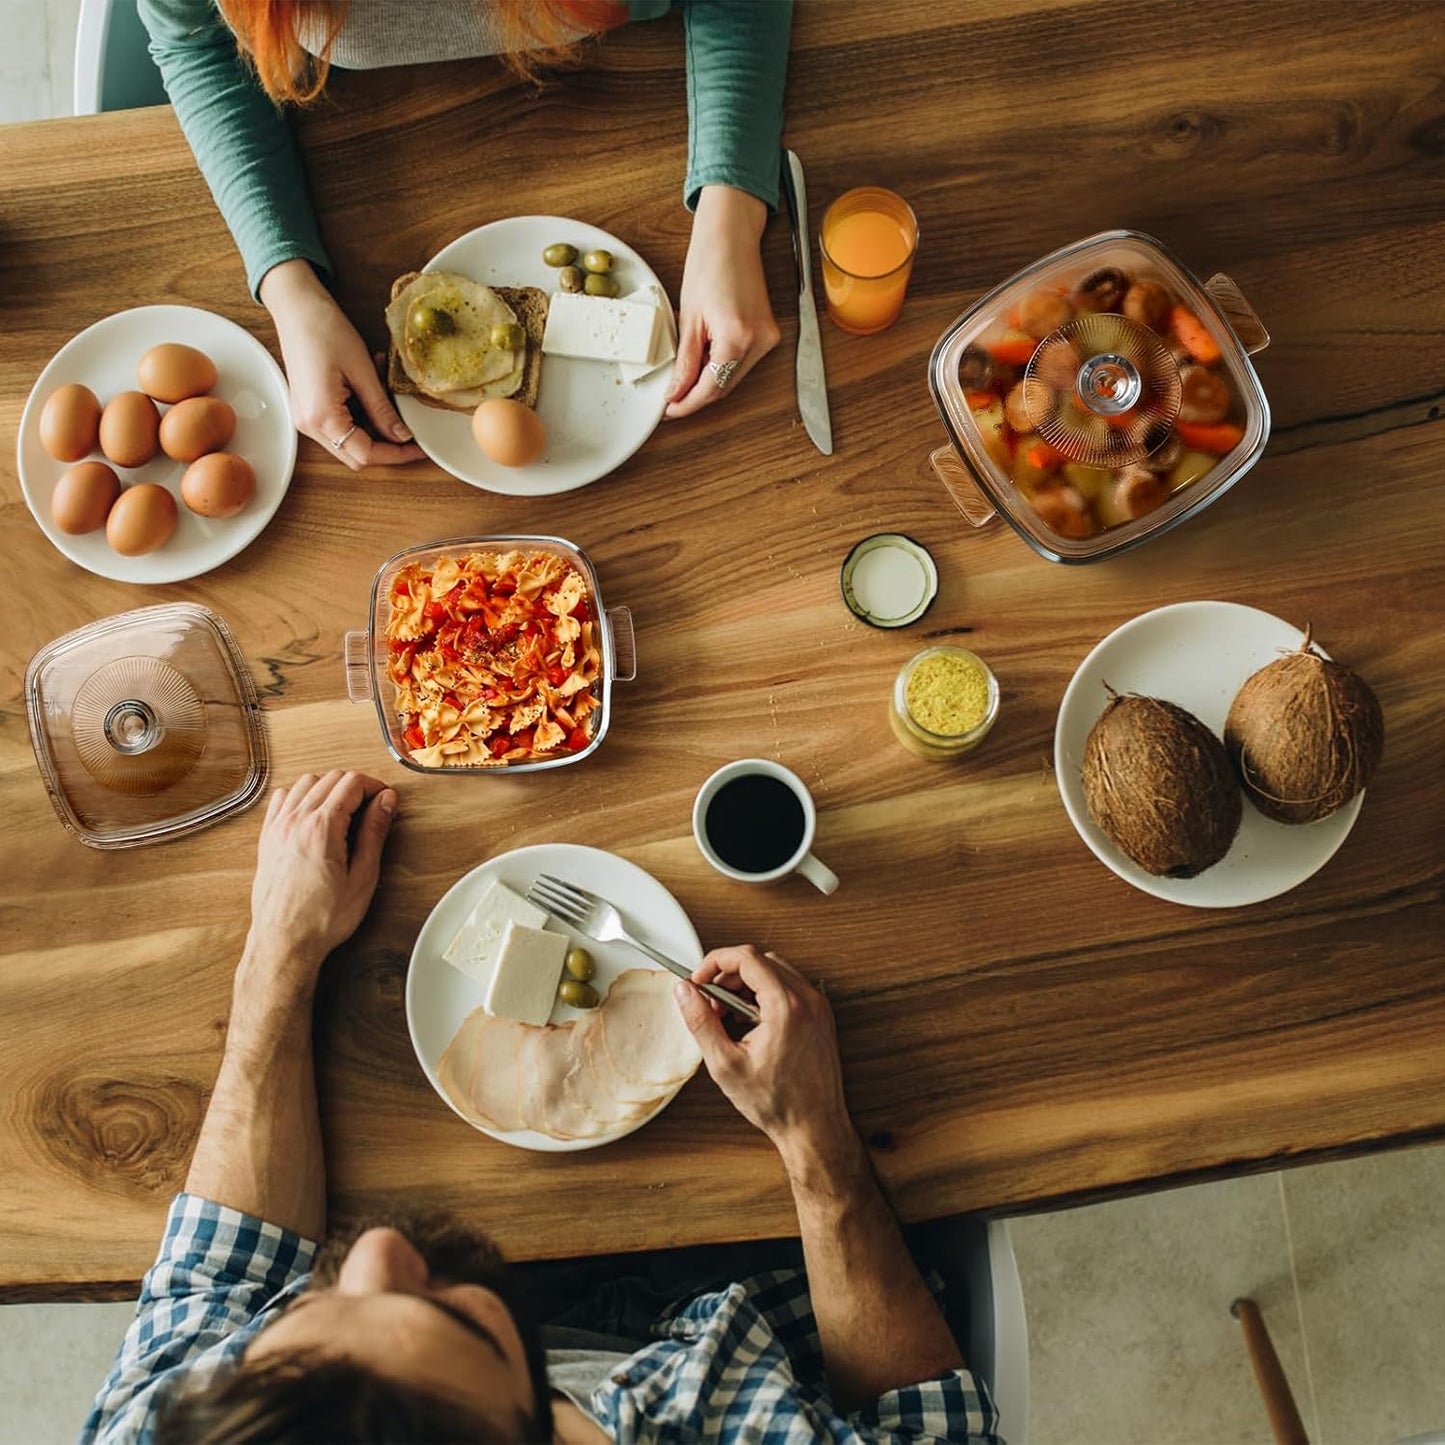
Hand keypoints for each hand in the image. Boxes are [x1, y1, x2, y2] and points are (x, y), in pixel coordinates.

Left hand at [244, 771, 396, 1000]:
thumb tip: (385, 801)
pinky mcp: (267, 838)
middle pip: (329, 778)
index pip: (351, 782)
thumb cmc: (323, 918)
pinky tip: (313, 814)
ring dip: (328, 787)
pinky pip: (281, 799)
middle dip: (355, 785)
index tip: (384, 799)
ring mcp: (277, 828)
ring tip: (344, 810)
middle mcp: (295, 820)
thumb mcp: (363, 876)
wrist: (284, 941)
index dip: (374, 786)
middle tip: (371, 806)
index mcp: (322, 827)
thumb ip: (375, 832)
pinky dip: (300, 796)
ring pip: (304, 783)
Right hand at [259, 259, 424, 470]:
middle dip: (386, 447)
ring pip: (349, 442)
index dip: (396, 455)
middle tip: (410, 432)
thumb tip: (401, 436)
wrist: (296, 307)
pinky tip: (369, 388)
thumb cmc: (323, 330)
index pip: (365, 454)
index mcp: (321, 417)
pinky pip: (340, 425)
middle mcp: (309, 425)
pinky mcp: (308, 409)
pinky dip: (360, 415)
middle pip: (356, 455)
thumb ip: (382, 409)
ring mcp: (306, 418)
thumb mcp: (362, 371)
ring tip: (385, 394)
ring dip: (374, 427)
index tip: (417, 448)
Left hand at [665, 186, 780, 419]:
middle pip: (724, 388)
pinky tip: (705, 362)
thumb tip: (677, 393)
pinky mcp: (770, 334)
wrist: (732, 234)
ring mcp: (769, 339)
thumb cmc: (709, 263)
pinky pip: (743, 363)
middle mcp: (759, 343)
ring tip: (684, 379)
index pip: (710, 389)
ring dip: (709, 383)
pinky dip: (722, 367)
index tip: (669, 411)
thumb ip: (685, 362)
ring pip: (734, 378)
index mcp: (737, 338)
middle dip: (697, 397)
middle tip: (672, 400)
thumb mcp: (689, 318)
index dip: (687, 404)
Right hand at [674, 946, 859, 1174]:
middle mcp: (807, 999)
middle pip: (760, 961)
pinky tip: (749, 1023)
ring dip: (745, 985)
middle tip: (709, 1004)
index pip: (746, 958)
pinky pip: (789, 988)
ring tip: (728, 1017)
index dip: (714, 963)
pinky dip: (764, 994)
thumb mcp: (725, 1064)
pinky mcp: (821, 1016)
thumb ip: (701, 1021)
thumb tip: (684, 991)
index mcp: (786, 1006)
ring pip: (775, 971)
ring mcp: (818, 1007)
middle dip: (728, 976)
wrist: (814, 1127)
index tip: (698, 981)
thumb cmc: (777, 1103)